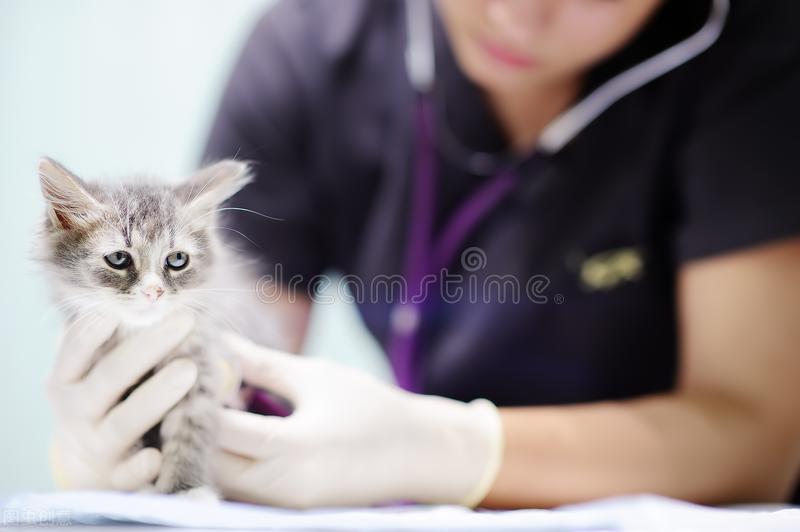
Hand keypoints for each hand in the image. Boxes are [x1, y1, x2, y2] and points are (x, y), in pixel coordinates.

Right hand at [47, 312, 196, 489]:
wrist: (92, 463)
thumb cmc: (111, 398)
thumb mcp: (106, 371)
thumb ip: (128, 344)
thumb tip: (180, 314)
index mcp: (68, 378)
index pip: (76, 348)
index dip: (95, 329)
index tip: (120, 308)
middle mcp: (77, 410)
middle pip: (109, 377)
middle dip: (147, 348)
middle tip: (184, 321)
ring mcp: (96, 444)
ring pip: (124, 422)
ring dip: (156, 396)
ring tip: (189, 370)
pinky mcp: (116, 477)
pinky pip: (128, 473)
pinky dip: (141, 466)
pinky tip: (157, 457)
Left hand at [212, 333, 504, 507]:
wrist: (419, 454)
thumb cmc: (372, 409)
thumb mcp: (316, 377)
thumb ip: (260, 364)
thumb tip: (217, 343)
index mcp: (291, 449)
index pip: (218, 430)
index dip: (194, 399)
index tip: (184, 369)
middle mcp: (281, 487)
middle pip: (208, 463)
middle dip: (190, 428)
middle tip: (186, 389)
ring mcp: (283, 504)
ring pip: (219, 479)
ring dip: (206, 447)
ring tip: (206, 406)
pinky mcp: (287, 508)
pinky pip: (240, 487)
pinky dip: (227, 461)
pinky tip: (230, 430)